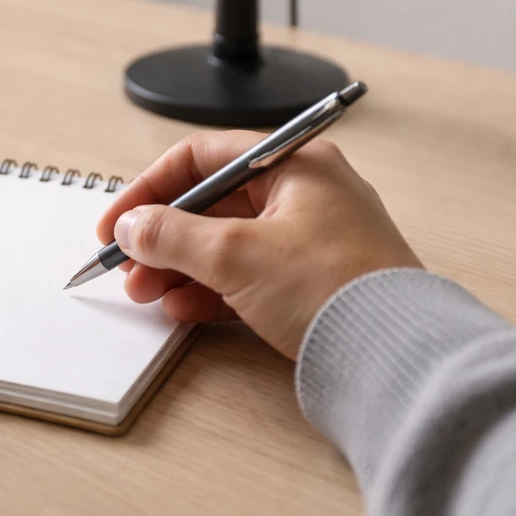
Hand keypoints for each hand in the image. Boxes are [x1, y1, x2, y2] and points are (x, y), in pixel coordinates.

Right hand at [97, 132, 421, 358]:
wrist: (398, 358)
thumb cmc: (337, 289)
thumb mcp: (237, 254)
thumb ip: (172, 235)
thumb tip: (131, 226)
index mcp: (294, 165)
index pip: (203, 158)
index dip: (151, 188)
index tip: (117, 221)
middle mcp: (303, 194)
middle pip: (210, 204)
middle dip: (161, 236)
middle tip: (128, 265)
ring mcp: (307, 240)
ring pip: (224, 243)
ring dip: (178, 266)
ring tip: (147, 293)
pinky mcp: (309, 282)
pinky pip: (245, 275)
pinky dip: (209, 289)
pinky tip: (181, 308)